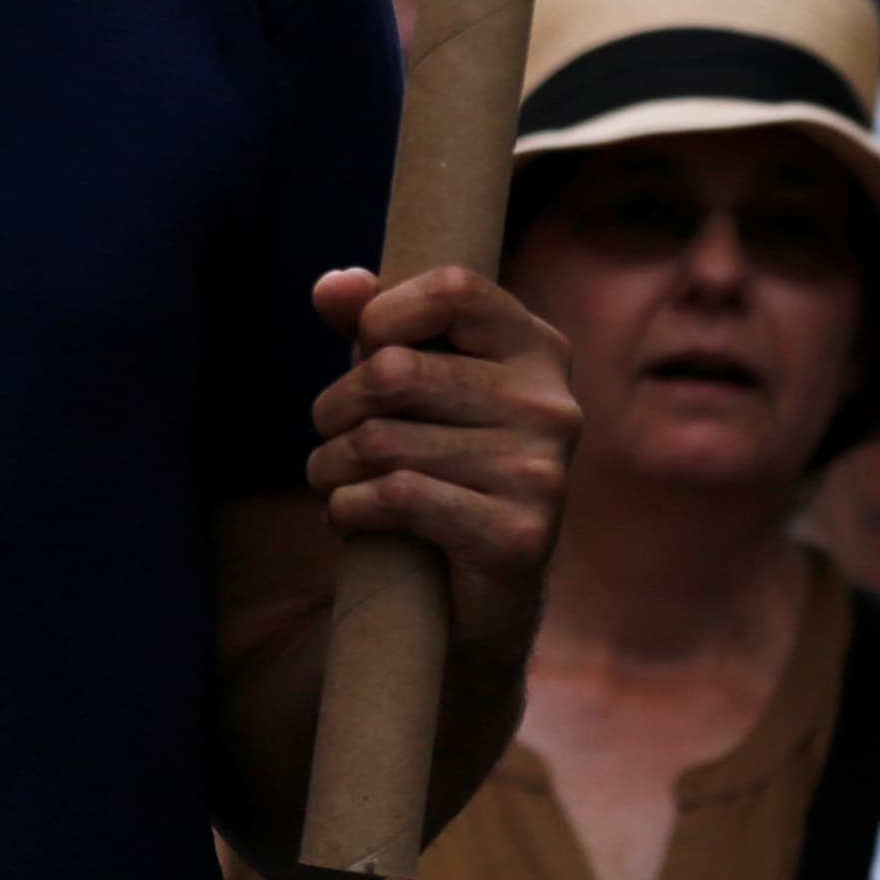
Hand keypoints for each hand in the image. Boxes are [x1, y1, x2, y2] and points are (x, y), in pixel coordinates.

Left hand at [306, 266, 578, 650]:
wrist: (485, 594)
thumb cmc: (441, 461)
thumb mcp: (411, 383)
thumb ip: (373, 325)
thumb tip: (331, 285)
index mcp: (538, 349)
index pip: (452, 288)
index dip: (384, 312)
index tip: (364, 350)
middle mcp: (552, 404)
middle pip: (396, 370)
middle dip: (334, 405)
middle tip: (328, 431)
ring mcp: (542, 472)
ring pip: (382, 440)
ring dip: (331, 465)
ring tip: (330, 477)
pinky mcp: (519, 536)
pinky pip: (398, 497)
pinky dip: (349, 507)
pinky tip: (346, 514)